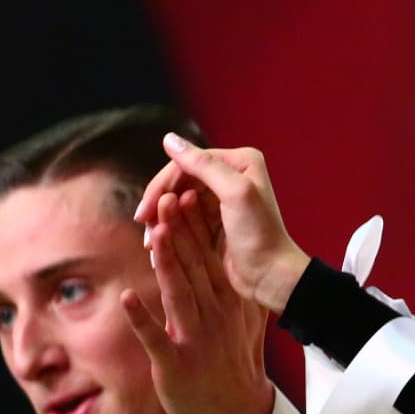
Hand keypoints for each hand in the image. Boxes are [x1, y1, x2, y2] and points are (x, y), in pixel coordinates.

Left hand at [122, 188, 274, 413]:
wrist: (239, 413)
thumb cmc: (236, 364)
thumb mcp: (244, 321)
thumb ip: (234, 290)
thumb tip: (231, 259)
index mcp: (229, 302)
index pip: (212, 257)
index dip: (198, 226)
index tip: (188, 195)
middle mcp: (214, 315)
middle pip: (195, 266)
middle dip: (181, 231)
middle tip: (168, 197)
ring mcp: (195, 338)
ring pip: (178, 293)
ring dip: (167, 262)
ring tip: (155, 232)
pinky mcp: (174, 364)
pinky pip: (155, 338)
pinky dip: (141, 318)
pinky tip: (127, 297)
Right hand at [135, 134, 309, 313]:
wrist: (272, 275)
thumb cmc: (259, 234)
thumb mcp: (234, 193)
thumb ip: (203, 165)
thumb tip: (168, 138)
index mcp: (240, 162)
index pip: (188, 164)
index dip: (162, 185)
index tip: (144, 213)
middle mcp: (232, 175)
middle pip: (181, 181)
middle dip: (159, 203)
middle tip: (142, 225)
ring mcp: (223, 199)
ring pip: (180, 201)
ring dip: (162, 218)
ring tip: (149, 241)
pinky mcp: (216, 221)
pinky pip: (185, 218)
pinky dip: (171, 229)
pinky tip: (158, 245)